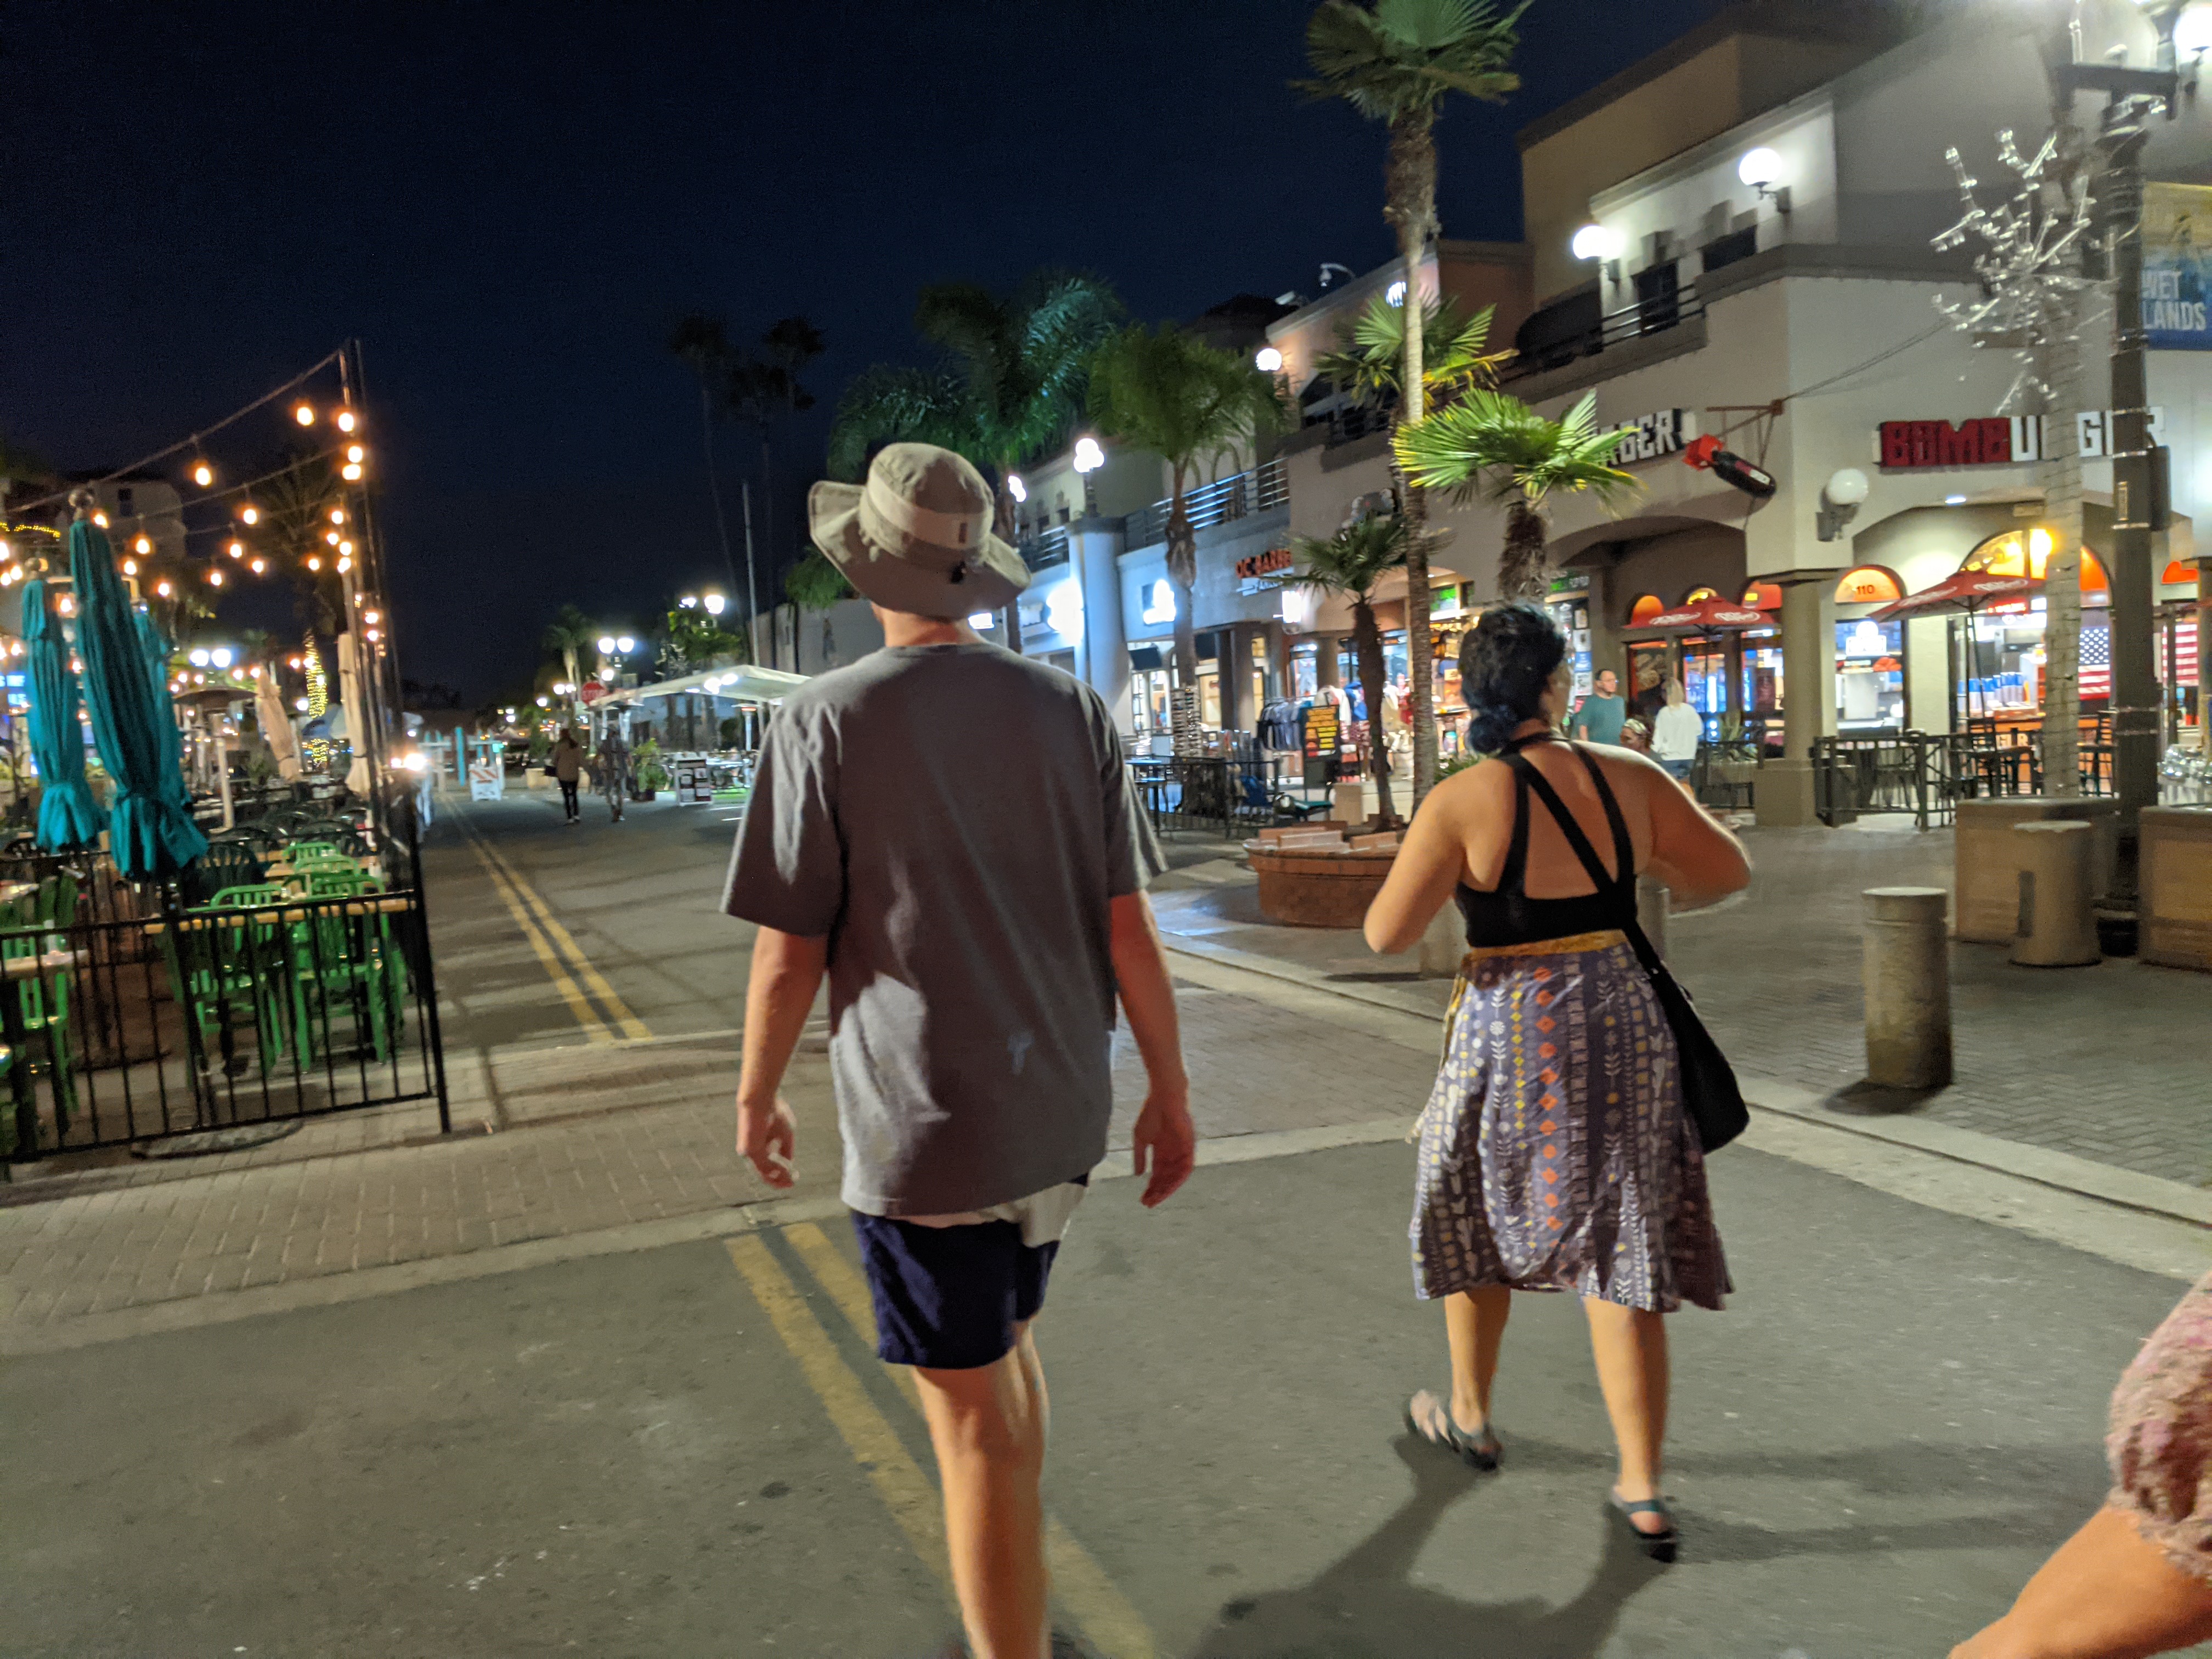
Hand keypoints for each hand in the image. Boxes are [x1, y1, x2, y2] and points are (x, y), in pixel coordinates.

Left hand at [737, 1095, 796, 1188]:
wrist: (760, 1099)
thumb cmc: (774, 1112)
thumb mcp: (786, 1134)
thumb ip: (786, 1150)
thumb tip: (790, 1165)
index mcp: (760, 1145)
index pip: (770, 1165)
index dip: (782, 1173)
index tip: (794, 1178)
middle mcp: (752, 1151)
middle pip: (765, 1172)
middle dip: (779, 1180)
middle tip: (791, 1184)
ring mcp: (749, 1151)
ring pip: (764, 1172)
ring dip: (779, 1176)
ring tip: (791, 1178)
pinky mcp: (749, 1151)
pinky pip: (764, 1166)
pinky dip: (776, 1169)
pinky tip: (787, 1170)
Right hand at [1131, 1087, 1194, 1207]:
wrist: (1165, 1096)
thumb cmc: (1151, 1113)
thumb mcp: (1141, 1138)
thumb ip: (1140, 1156)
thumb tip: (1138, 1175)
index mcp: (1161, 1150)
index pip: (1157, 1174)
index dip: (1150, 1187)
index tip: (1142, 1199)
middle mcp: (1173, 1153)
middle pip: (1166, 1179)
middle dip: (1157, 1192)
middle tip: (1147, 1203)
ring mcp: (1182, 1150)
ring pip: (1176, 1176)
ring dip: (1167, 1188)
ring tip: (1156, 1198)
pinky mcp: (1190, 1147)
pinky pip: (1187, 1167)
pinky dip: (1178, 1178)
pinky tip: (1169, 1186)